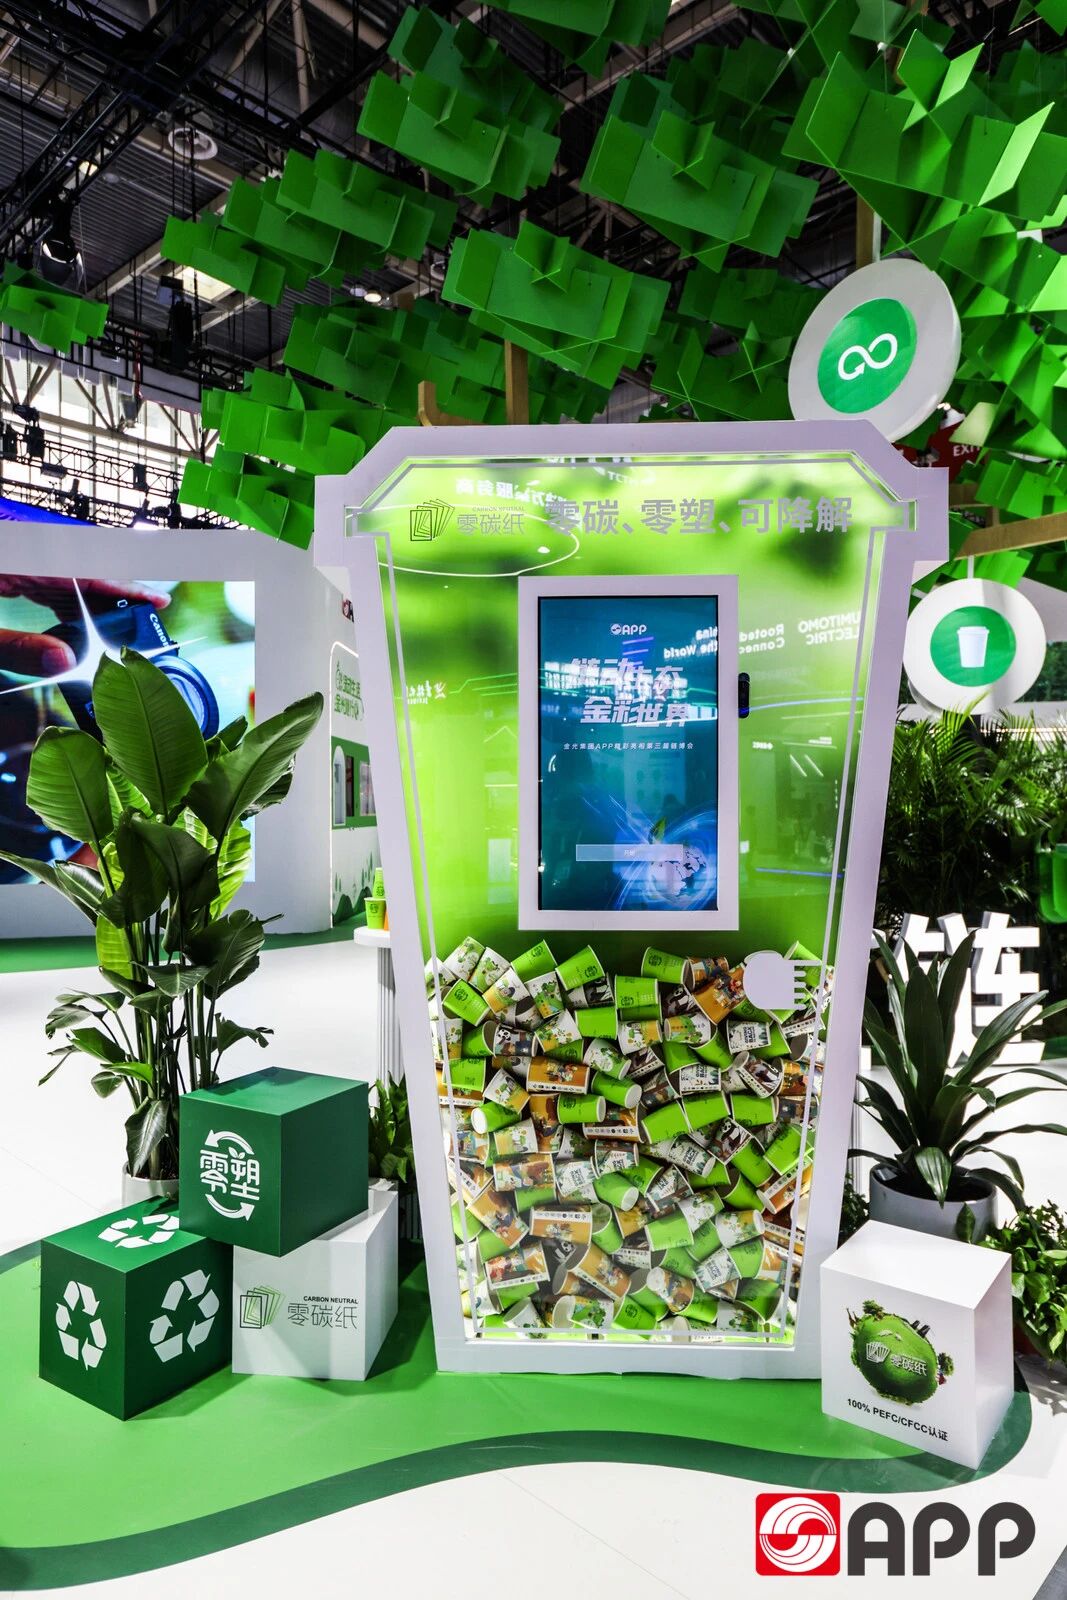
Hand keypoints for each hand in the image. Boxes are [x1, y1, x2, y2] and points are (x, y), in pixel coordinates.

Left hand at [0, 576, 169, 675]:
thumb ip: (16, 648)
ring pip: (66, 579)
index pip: (83, 570)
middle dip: (112, 602)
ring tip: (113, 636)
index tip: (158, 601)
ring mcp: (15, 563)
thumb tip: (64, 663)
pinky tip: (76, 628)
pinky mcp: (9, 572)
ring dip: (90, 607)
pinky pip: (47, 583)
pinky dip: (66, 605)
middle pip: (81, 574)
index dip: (125, 586)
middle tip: (139, 632)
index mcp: (16, 559)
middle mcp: (21, 556)